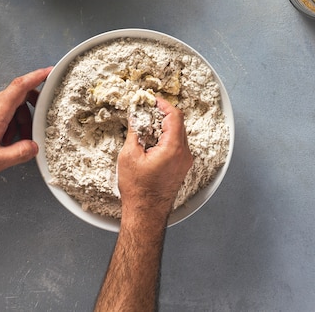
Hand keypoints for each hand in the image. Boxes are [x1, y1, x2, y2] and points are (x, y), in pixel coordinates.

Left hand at [0, 67, 52, 175]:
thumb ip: (18, 153)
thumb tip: (33, 148)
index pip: (21, 85)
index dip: (38, 76)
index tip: (50, 71)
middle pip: (20, 96)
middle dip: (32, 109)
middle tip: (37, 123)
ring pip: (11, 106)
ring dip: (19, 121)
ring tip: (16, 141)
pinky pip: (2, 111)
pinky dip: (9, 123)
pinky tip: (4, 140)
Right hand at [117, 97, 192, 223]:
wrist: (146, 214)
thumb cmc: (138, 189)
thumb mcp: (130, 155)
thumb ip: (135, 131)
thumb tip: (136, 115)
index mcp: (173, 148)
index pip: (174, 115)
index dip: (162, 104)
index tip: (150, 100)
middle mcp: (184, 154)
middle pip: (178, 122)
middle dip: (162, 113)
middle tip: (145, 110)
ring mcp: (185, 161)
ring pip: (178, 132)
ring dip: (164, 125)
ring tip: (146, 124)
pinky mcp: (181, 167)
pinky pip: (177, 144)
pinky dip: (166, 136)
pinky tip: (151, 139)